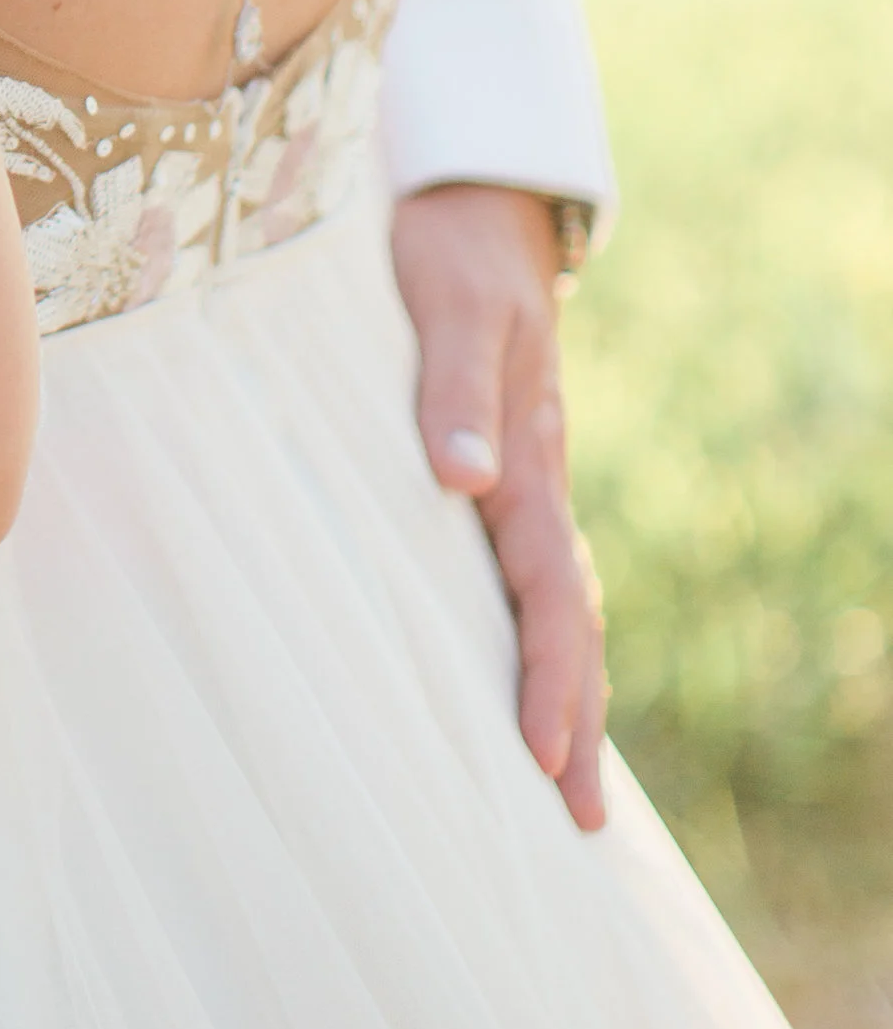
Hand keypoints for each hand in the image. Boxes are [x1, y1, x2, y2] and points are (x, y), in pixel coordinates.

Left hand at [390, 183, 606, 831]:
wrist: (475, 204)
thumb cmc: (449, 254)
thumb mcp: (446, 305)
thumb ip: (450, 388)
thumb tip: (465, 479)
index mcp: (527, 460)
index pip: (548, 591)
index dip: (550, 676)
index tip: (545, 755)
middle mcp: (532, 483)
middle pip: (570, 620)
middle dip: (578, 720)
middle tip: (583, 823)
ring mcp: (521, 482)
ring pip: (556, 607)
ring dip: (567, 693)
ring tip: (568, 787)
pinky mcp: (497, 475)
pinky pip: (525, 576)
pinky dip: (534, 642)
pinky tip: (518, 685)